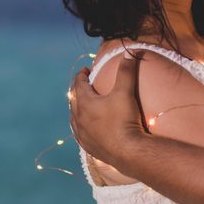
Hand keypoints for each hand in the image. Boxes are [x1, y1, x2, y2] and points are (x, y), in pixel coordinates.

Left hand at [69, 50, 148, 168]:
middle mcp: (78, 118)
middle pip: (74, 99)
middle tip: (85, 84)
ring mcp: (81, 134)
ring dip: (77, 108)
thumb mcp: (125, 92)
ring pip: (74, 117)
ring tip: (83, 104)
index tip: (86, 70)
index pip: (78, 84)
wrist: (128, 151)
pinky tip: (85, 127)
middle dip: (78, 90)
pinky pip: (78, 132)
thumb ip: (126, 71)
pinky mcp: (87, 146)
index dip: (82, 75)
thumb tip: (129, 52)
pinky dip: (80, 125)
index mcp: (84, 103)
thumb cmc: (125, 120)